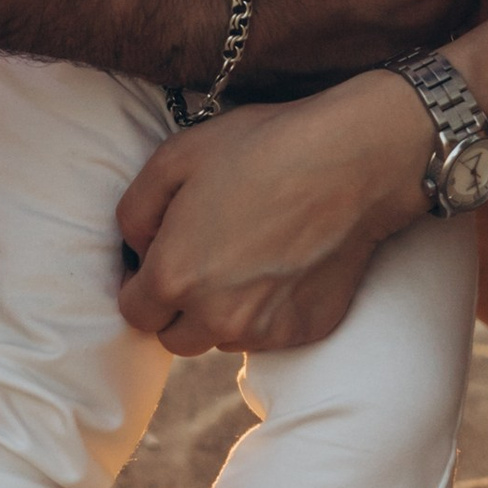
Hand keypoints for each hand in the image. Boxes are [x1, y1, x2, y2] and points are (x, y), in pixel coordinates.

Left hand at [117, 75, 433, 353]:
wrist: (351, 160)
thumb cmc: (261, 148)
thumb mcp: (174, 158)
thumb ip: (136, 212)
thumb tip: (136, 249)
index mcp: (174, 277)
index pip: (135, 312)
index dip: (141, 284)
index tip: (161, 260)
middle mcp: (215, 317)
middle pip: (176, 337)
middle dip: (178, 307)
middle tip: (202, 261)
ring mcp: (264, 331)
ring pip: (223, 338)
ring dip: (223, 312)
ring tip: (246, 260)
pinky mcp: (305, 331)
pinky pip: (269, 335)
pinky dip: (267, 311)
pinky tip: (283, 265)